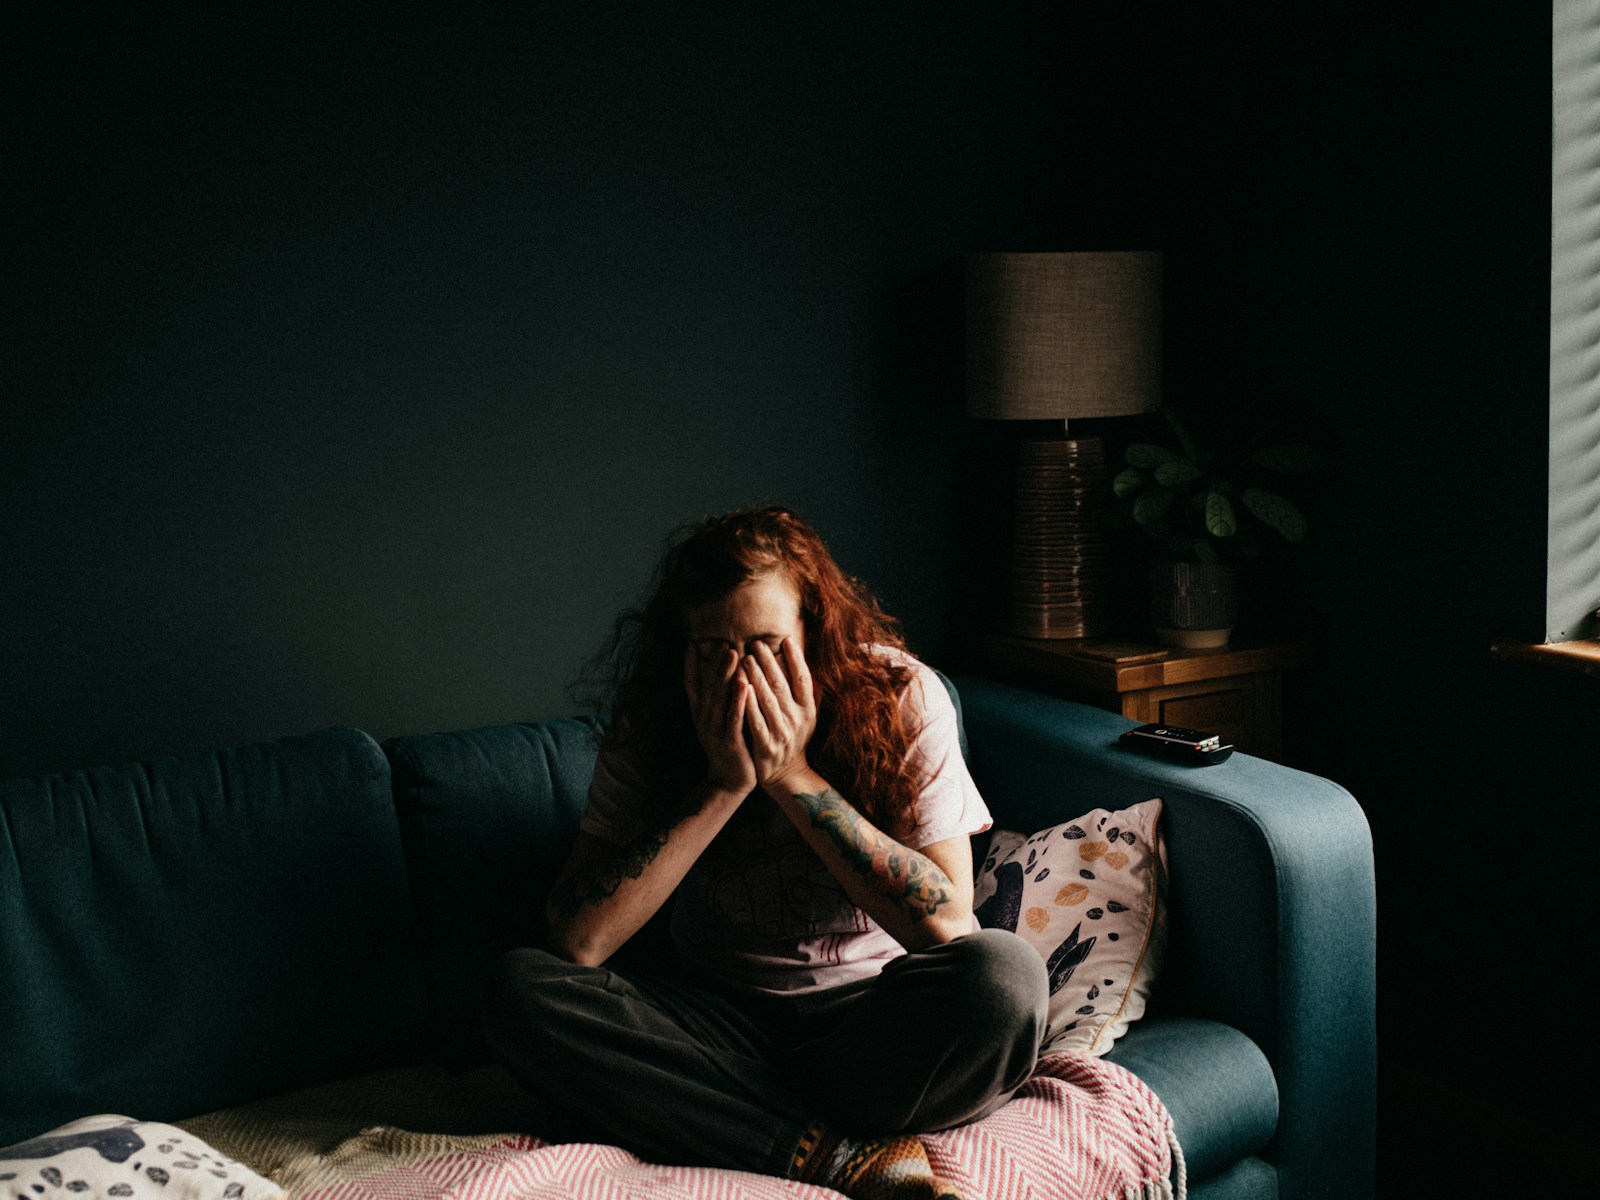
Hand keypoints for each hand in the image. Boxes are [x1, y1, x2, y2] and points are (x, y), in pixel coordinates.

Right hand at [684, 644, 755, 795]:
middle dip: (714, 662)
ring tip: (732, 654)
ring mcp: (714, 730)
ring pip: (719, 697)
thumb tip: (723, 672)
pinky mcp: (728, 741)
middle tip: (723, 642)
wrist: (730, 781)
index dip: (689, 663)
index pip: (691, 684)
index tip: (691, 642)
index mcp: (701, 712)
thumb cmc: (730, 746)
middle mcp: (704, 718)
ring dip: (725, 674)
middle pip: (707, 685)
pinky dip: (737, 700)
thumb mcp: (719, 721)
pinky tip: (744, 684)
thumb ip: (720, 699)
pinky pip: (733, 717)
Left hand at [741, 638, 817, 790]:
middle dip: (769, 663)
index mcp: (807, 710)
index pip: (804, 679)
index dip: (797, 659)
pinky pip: (756, 722)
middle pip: (783, 685)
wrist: (786, 775)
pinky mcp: (766, 746)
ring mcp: (781, 733)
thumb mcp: (807, 718)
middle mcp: (797, 720)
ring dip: (757, 679)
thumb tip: (807, 665)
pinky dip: (749, 705)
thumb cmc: (794, 739)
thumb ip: (808, 694)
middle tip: (756, 644)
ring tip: (746, 659)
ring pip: (768, 701)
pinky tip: (740, 689)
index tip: (787, 640)